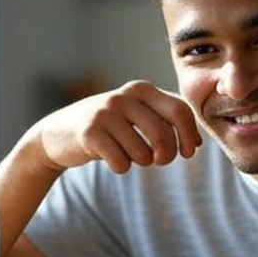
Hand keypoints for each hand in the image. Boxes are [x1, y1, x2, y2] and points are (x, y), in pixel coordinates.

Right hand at [27, 80, 201, 173]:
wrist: (59, 133)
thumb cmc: (109, 127)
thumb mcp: (138, 115)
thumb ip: (166, 121)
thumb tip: (198, 144)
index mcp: (142, 89)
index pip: (180, 111)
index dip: (189, 136)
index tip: (188, 153)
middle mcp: (124, 96)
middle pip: (164, 135)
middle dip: (167, 156)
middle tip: (159, 161)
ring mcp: (105, 113)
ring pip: (143, 153)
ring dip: (140, 162)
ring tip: (127, 154)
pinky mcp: (89, 133)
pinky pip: (121, 162)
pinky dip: (120, 167)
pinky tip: (110, 158)